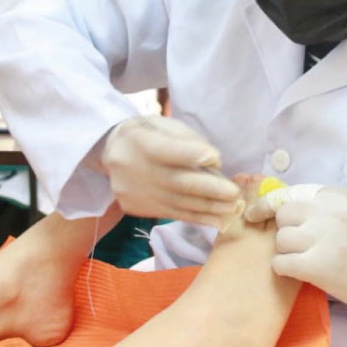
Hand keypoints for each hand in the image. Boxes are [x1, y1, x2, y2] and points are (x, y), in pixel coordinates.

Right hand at [101, 115, 241, 226]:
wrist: (111, 152)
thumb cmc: (148, 135)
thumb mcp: (164, 125)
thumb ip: (188, 142)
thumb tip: (213, 162)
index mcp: (139, 140)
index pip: (165, 149)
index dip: (190, 154)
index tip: (215, 157)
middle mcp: (133, 168)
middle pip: (176, 182)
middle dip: (210, 190)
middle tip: (235, 195)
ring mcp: (133, 192)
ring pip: (177, 203)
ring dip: (208, 209)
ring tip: (232, 210)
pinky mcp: (136, 208)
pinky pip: (171, 214)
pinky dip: (197, 218)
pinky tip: (217, 221)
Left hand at [250, 185, 346, 311]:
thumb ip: (320, 204)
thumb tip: (276, 202)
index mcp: (336, 196)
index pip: (288, 193)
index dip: (266, 204)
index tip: (254, 214)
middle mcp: (329, 211)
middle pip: (282, 215)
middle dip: (286, 230)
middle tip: (300, 244)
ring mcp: (324, 237)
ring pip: (281, 239)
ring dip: (286, 251)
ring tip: (304, 259)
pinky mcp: (319, 264)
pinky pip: (282, 263)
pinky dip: (285, 269)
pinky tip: (299, 272)